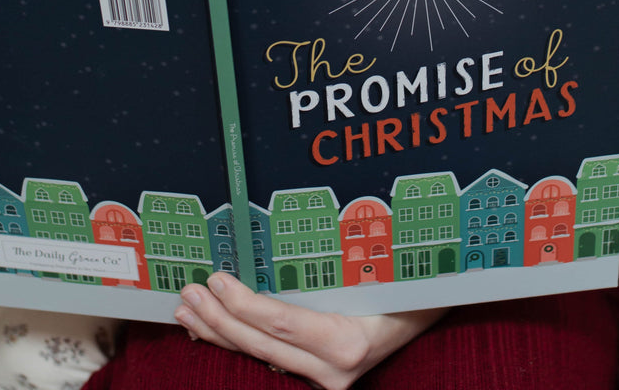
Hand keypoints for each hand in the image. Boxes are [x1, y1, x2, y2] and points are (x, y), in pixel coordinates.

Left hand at [176, 272, 443, 389]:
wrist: (430, 316)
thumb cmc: (407, 287)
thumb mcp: (377, 274)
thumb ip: (334, 272)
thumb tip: (288, 243)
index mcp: (348, 342)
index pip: (280, 324)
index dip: (242, 305)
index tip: (215, 281)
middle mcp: (334, 371)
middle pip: (261, 345)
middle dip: (219, 320)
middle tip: (188, 294)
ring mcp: (326, 380)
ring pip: (260, 357)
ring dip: (219, 333)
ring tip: (188, 311)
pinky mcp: (320, 378)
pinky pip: (271, 359)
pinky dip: (240, 342)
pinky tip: (214, 330)